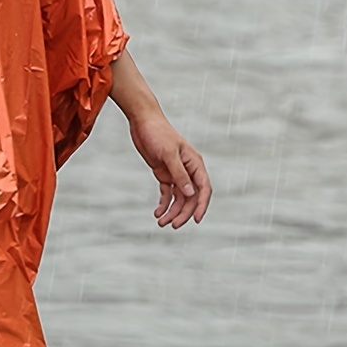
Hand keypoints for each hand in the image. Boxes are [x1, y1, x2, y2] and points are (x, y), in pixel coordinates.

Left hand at [128, 112, 211, 228]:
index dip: (202, 205)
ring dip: (172, 211)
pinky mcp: (163, 173)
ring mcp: (176, 172)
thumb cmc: (158, 133)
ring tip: (161, 223)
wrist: (142, 121)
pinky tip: (157, 213)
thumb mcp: (168, 153)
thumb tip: (191, 193)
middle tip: (172, 225)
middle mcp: (188, 170)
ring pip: (179, 198)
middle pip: (190, 197)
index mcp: (195, 164)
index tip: (196, 220)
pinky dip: (163, 204)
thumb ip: (179, 173)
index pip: (204, 189)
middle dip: (183, 213)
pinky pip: (167, 193)